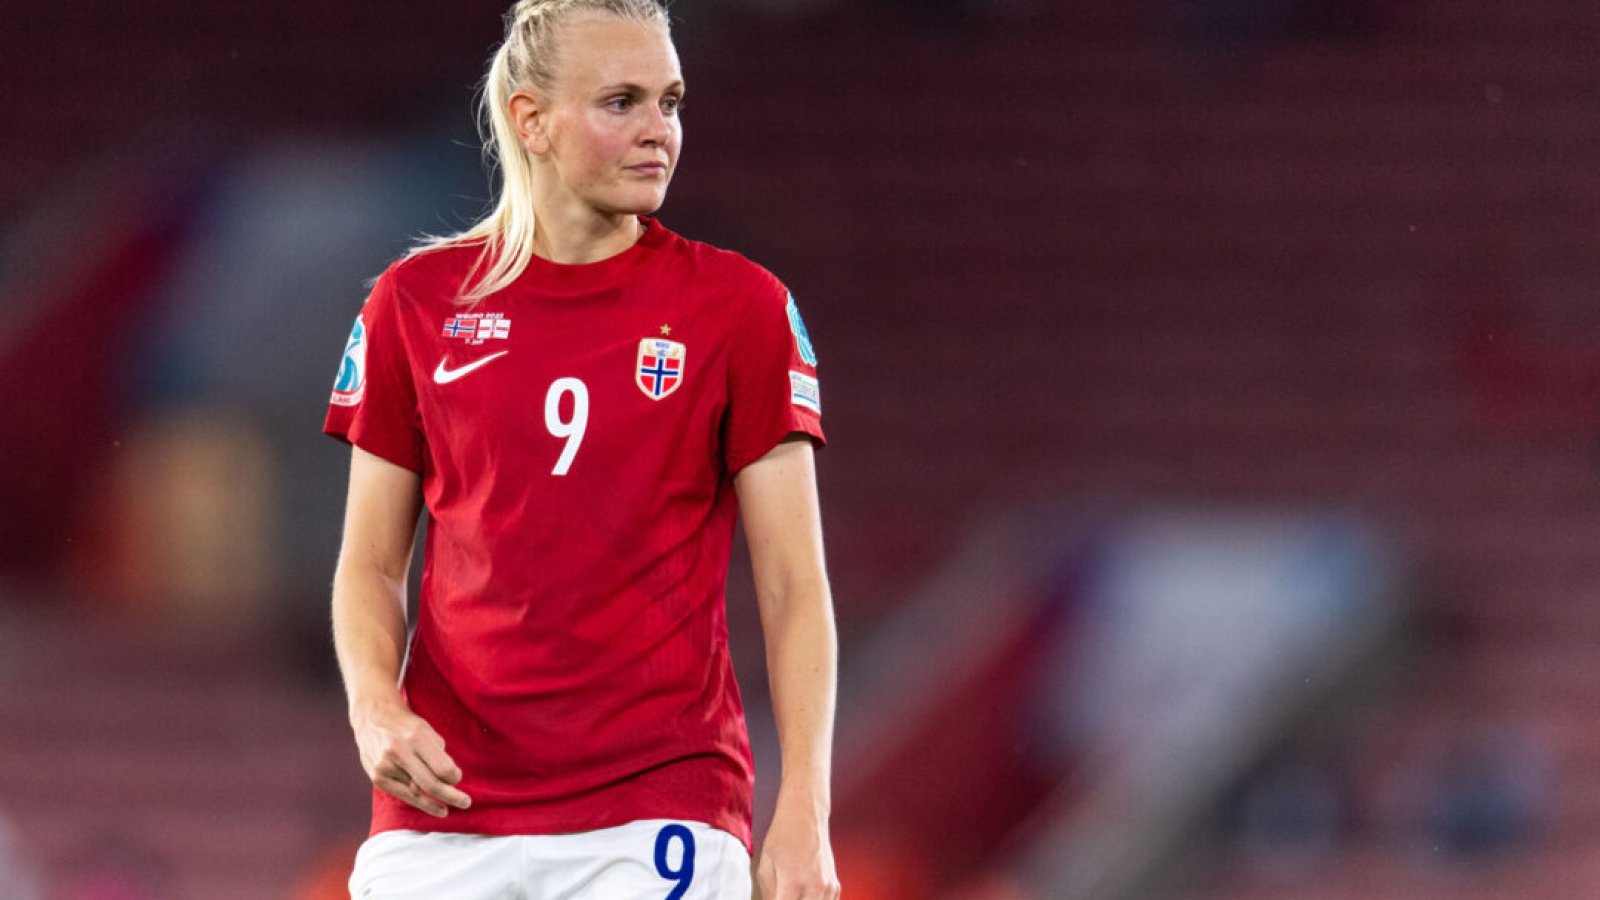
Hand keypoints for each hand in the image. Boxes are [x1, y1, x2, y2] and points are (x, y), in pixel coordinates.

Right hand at [350, 697, 471, 817]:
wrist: (373, 718)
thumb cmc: (407, 726)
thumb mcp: (427, 731)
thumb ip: (439, 755)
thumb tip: (450, 781)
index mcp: (417, 737)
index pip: (442, 768)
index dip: (454, 777)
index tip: (457, 778)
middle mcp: (400, 752)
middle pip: (431, 784)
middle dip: (451, 796)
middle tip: (466, 803)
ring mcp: (386, 767)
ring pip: (417, 791)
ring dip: (435, 799)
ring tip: (448, 808)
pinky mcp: (377, 778)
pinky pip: (404, 795)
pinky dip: (421, 802)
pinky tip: (436, 809)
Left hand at [755, 803, 839, 899]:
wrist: (805, 815)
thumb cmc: (783, 835)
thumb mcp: (765, 864)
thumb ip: (768, 893)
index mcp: (793, 882)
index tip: (775, 897)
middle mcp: (814, 886)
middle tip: (782, 895)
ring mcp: (827, 887)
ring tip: (793, 891)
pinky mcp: (834, 885)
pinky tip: (804, 894)